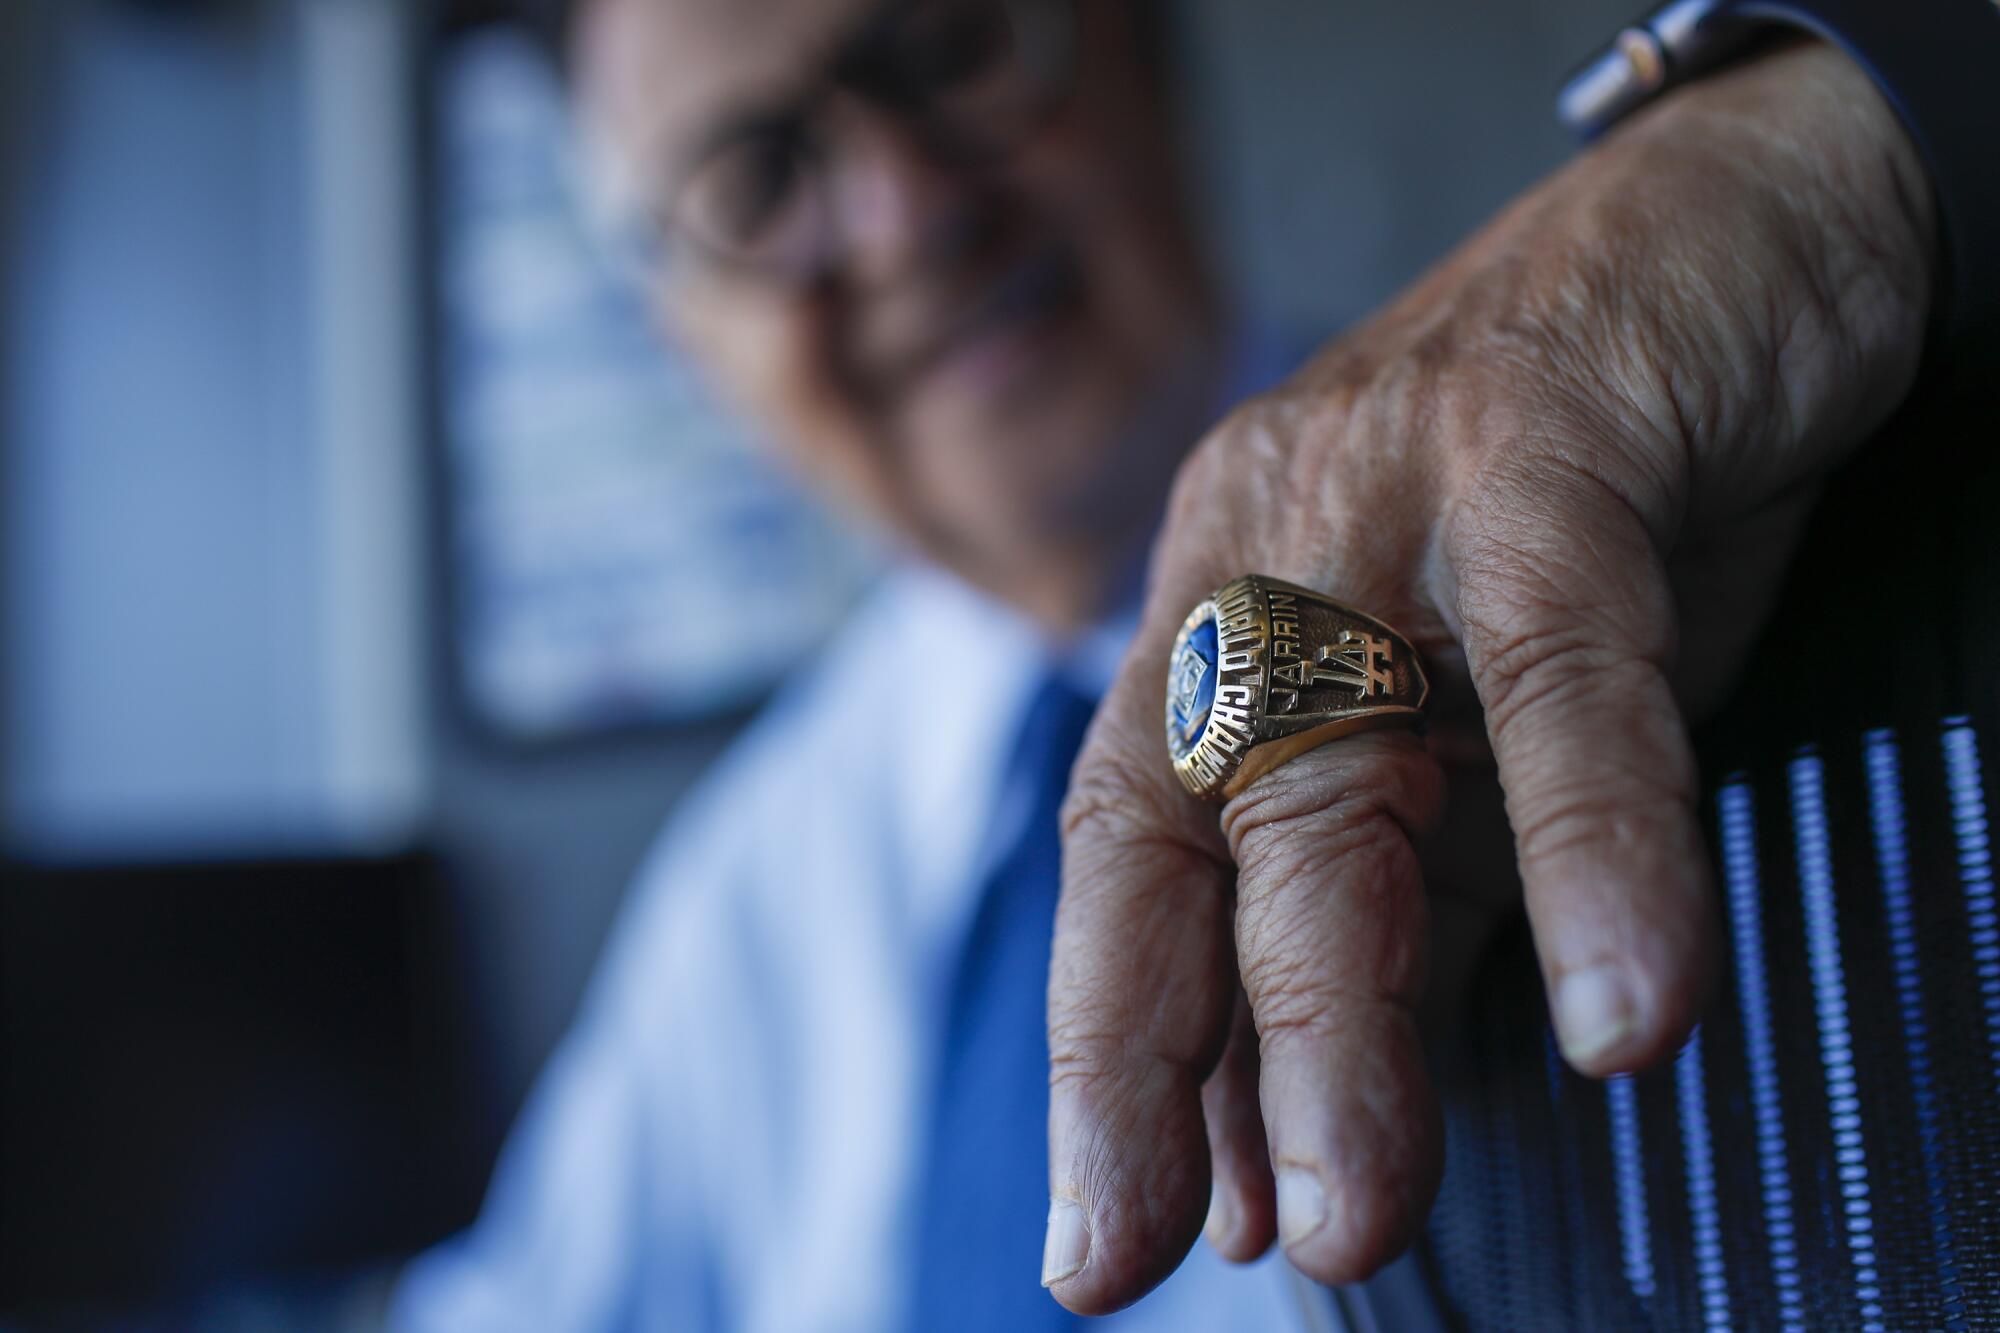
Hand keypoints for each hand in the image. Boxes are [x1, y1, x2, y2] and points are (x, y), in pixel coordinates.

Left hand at [1042, 41, 1935, 1309]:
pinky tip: (1623, 1007)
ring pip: (1337, 782)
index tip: (1114, 1244)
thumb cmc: (1567, 502)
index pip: (1127, 867)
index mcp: (1215, 635)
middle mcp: (1254, 571)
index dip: (1114, 1060)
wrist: (1708, 236)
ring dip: (1344, 1021)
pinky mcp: (1537, 451)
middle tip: (1240, 1260)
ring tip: (1354, 1211)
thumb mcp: (1453, 720)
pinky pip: (1561, 671)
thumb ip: (1381, 896)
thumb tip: (1293, 1126)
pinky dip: (1592, 848)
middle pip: (1198, 850)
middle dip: (1201, 1073)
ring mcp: (1376, 502)